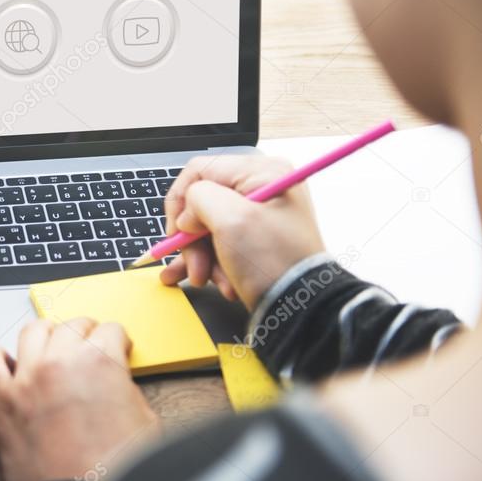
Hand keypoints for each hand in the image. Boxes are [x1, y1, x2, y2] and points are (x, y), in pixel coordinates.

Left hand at [0, 318, 157, 480]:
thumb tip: (115, 378)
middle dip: (85, 334)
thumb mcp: (144, 418)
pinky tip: (10, 365)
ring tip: (52, 349)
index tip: (115, 348)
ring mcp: (28, 378)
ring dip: (47, 335)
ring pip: (33, 330)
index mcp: (100, 361)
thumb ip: (126, 386)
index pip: (110, 330)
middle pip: (73, 325)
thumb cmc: (116, 467)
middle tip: (88, 348)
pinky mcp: (2, 400)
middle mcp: (61, 361)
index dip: (117, 341)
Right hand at [160, 155, 324, 308]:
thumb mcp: (231, 220)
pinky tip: (208, 280)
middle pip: (202, 203)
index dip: (180, 201)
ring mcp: (260, 216)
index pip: (199, 171)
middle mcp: (262, 189)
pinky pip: (221, 244)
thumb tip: (188, 213)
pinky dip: (211, 263)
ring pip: (208, 228)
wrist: (304, 309)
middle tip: (195, 266)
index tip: (177, 232)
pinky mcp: (257, 240)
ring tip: (206, 280)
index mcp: (261, 173)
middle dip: (192, 239)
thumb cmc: (274, 262)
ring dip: (201, 256)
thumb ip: (198, 200)